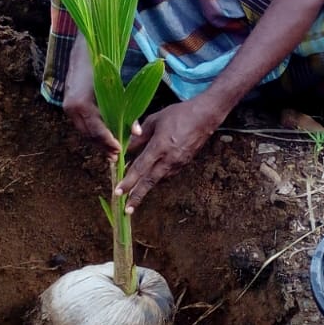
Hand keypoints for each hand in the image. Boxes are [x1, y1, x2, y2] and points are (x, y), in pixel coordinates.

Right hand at [62, 35, 119, 158]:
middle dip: (103, 146)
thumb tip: (136, 132)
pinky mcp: (69, 104)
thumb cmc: (104, 65)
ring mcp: (68, 106)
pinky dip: (92, 130)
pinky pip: (81, 123)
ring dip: (97, 141)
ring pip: (84, 131)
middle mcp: (71, 108)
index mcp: (81, 104)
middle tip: (117, 156)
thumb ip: (127, 110)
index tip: (119, 152)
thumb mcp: (118, 88)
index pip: (96, 131)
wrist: (86, 46)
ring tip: (111, 149)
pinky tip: (104, 135)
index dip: (108, 143)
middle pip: (88, 135)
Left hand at [116, 97, 223, 212]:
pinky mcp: (184, 164)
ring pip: (158, 179)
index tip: (118, 193)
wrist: (205, 117)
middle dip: (137, 196)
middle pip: (149, 182)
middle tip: (127, 210)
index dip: (128, 182)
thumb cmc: (179, 114)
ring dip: (146, 188)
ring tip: (134, 195)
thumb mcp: (155, 120)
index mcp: (160, 146)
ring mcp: (178, 163)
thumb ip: (140, 135)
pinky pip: (167, 174)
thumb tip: (128, 147)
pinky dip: (157, 178)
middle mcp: (169, 158)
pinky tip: (150, 178)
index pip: (140, 168)